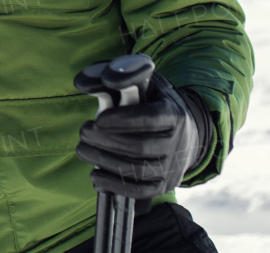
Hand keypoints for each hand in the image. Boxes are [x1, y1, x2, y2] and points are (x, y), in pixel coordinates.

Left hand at [75, 72, 211, 199]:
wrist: (186, 133)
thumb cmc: (156, 103)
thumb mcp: (147, 83)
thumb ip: (123, 77)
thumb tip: (92, 79)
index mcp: (175, 114)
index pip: (150, 119)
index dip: (123, 120)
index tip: (99, 119)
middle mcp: (177, 143)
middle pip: (140, 148)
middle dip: (106, 141)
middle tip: (83, 131)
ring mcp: (172, 168)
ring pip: (136, 170)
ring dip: (103, 161)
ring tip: (83, 148)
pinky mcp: (163, 186)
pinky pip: (137, 191)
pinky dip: (112, 184)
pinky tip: (95, 174)